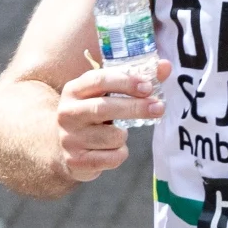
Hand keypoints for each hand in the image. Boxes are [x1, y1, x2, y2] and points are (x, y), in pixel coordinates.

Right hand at [55, 55, 167, 179]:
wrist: (62, 149)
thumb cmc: (92, 116)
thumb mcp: (105, 95)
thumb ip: (135, 80)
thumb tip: (165, 66)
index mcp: (73, 90)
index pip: (99, 80)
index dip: (125, 82)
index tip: (148, 87)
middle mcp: (67, 113)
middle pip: (104, 107)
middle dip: (135, 107)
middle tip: (158, 108)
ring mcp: (69, 138)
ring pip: (112, 137)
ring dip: (123, 136)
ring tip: (116, 134)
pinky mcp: (76, 161)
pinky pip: (112, 158)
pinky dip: (119, 154)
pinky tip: (110, 150)